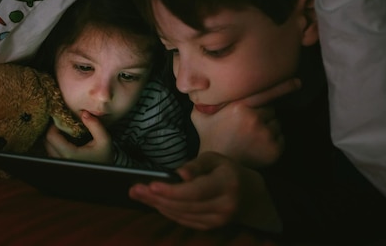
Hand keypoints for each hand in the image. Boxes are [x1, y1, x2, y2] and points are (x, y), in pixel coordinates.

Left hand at [45, 110, 113, 163]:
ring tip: (64, 132)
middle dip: (52, 131)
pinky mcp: (61, 165)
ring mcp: (61, 164)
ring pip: (48, 148)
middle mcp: (62, 161)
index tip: (62, 120)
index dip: (53, 125)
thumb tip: (84, 113)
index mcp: (70, 154)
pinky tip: (65, 140)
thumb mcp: (104, 140)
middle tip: (62, 124)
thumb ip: (95, 125)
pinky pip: (52, 153)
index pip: (51, 137)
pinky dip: (55, 145)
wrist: (105, 171)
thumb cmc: (104, 156)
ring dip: (53, 138)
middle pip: (46, 142)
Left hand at [129, 151, 280, 231]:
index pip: (195, 191)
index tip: (151, 185)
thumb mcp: (214, 159)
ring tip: (138, 194)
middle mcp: (224, 205)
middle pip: (184, 205)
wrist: (250, 195)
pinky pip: (185, 221)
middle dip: (156, 197)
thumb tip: (179, 174)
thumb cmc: (227, 171)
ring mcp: (218, 220)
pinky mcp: (211, 227)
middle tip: (134, 189)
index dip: (172, 190)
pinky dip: (168, 212)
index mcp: (226, 183)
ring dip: (158, 205)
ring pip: (182, 215)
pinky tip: (155, 202)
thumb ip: (195, 165)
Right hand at [192, 78, 299, 165]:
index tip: (297, 82)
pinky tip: (258, 147)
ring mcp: (266, 135)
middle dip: (263, 115)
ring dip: (268, 128)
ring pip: (276, 124)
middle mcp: (255, 118)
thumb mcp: (199, 116)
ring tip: (252, 138)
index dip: (282, 87)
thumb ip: (203, 100)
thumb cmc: (209, 138)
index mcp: (240, 106)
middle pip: (270, 109)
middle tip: (249, 125)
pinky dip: (273, 141)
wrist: (217, 166)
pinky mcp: (274, 149)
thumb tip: (199, 87)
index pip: (266, 92)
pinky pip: (281, 138)